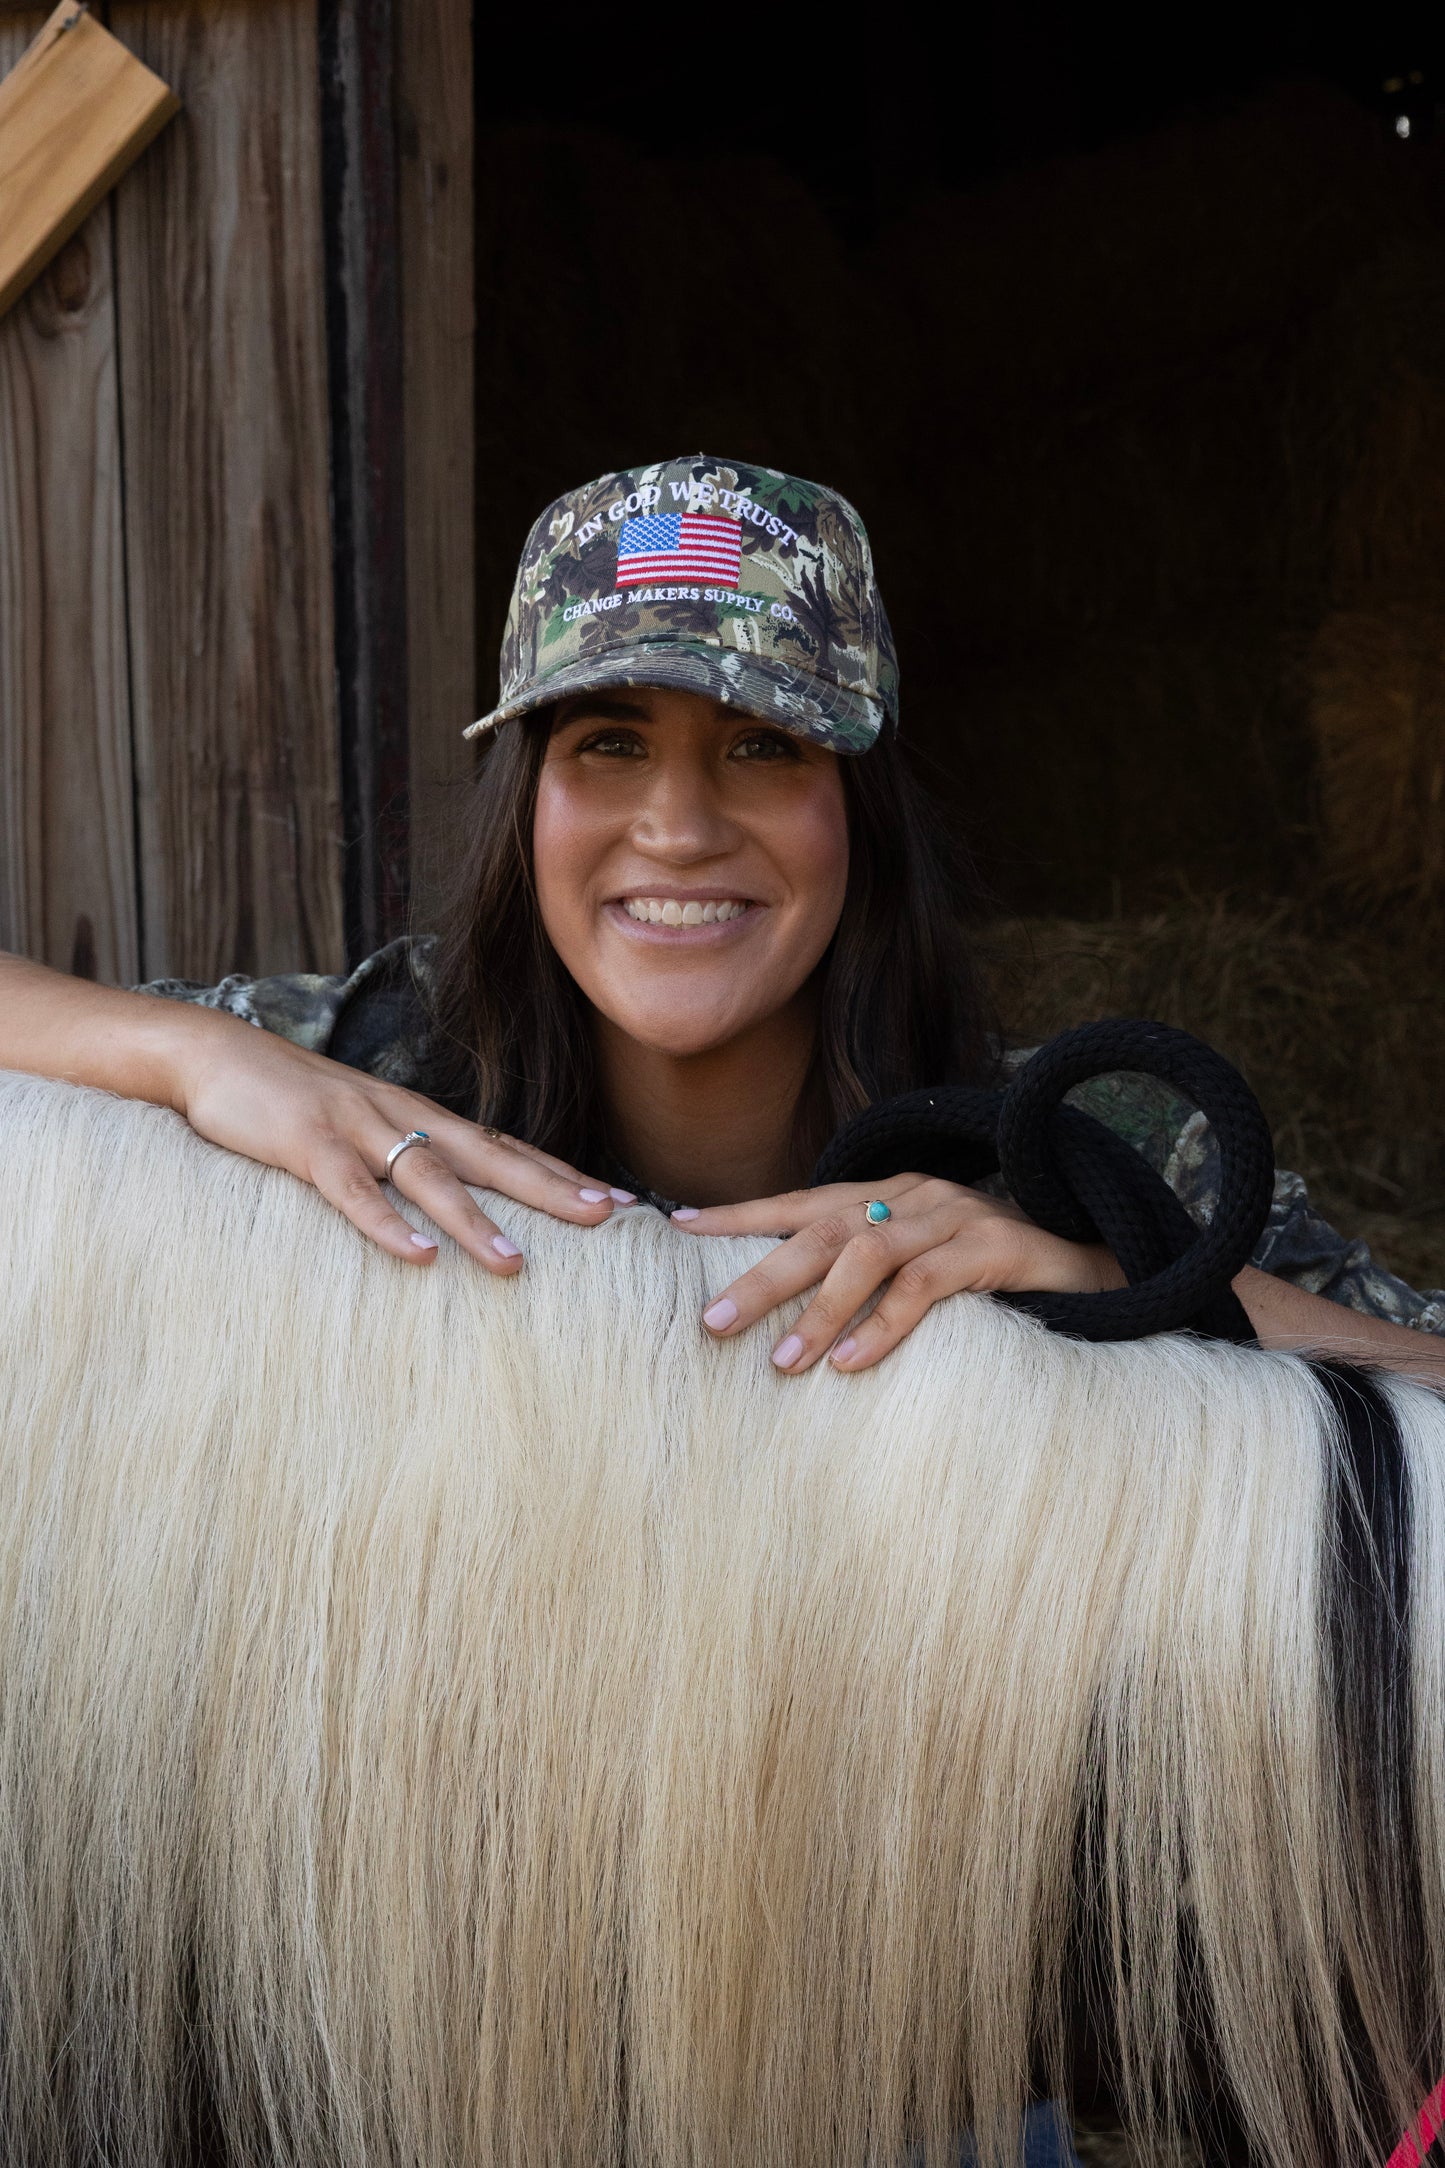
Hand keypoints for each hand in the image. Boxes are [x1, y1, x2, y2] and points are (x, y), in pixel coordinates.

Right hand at [174, 1010, 630, 1271]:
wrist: (213, 1055)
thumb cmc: (290, 1100)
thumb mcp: (360, 1126)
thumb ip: (403, 1156)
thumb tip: (450, 1206)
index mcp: (417, 1117)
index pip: (503, 1146)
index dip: (560, 1172)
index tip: (617, 1200)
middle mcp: (399, 1117)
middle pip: (490, 1156)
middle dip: (551, 1189)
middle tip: (608, 1217)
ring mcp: (354, 1128)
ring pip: (428, 1176)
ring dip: (475, 1221)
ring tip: (518, 1265)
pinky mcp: (306, 1145)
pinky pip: (352, 1192)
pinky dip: (385, 1226)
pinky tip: (418, 1259)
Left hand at [672, 1175, 1124, 1372]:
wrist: (1098, 1274)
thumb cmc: (993, 1283)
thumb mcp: (918, 1270)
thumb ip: (863, 1278)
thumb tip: (783, 1319)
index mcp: (885, 1195)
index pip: (798, 1201)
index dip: (737, 1215)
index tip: (674, 1228)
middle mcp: (912, 1195)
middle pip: (819, 1227)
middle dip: (759, 1272)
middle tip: (710, 1321)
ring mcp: (955, 1217)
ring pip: (867, 1253)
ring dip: (819, 1309)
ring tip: (780, 1361)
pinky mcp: (995, 1248)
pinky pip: (927, 1285)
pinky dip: (884, 1326)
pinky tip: (852, 1364)